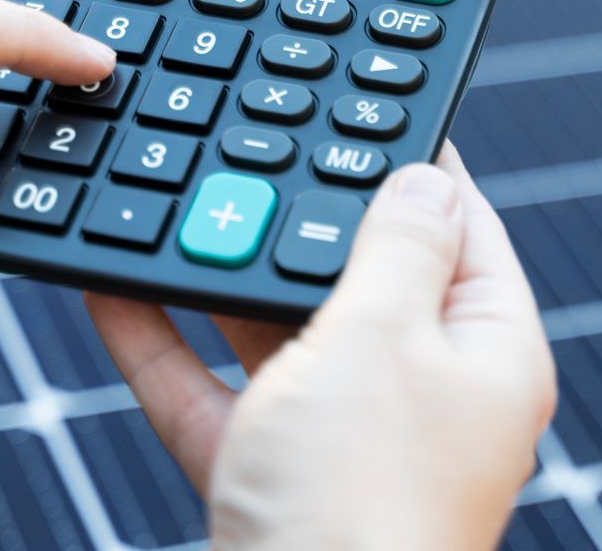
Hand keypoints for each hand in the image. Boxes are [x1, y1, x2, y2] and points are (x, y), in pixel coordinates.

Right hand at [87, 144, 555, 550]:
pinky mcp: (279, 484)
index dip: (409, 163)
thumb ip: (395, 247)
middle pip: (365, 278)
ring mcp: (353, 444)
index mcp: (489, 352)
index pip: (460, 228)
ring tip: (174, 200)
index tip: (362, 101)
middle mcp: (430, 396)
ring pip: (284, 335)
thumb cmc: (365, 500)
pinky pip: (219, 395)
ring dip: (223, 275)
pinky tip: (112, 290)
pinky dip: (168, 348)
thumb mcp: (385, 337)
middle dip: (298, 217)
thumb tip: (425, 177)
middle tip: (246, 142)